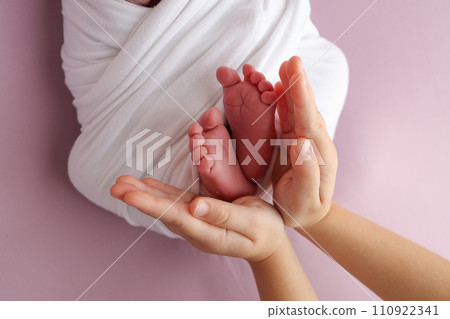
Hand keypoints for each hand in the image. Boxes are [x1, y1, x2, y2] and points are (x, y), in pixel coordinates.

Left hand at [110, 176, 285, 262]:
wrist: (268, 243)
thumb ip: (225, 216)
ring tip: (122, 184)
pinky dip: (160, 192)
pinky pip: (176, 202)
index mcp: (209, 234)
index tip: (131, 195)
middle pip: (164, 212)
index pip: (176, 217)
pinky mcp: (199, 214)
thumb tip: (196, 206)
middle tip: (116, 186)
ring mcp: (197, 223)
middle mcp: (197, 230)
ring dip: (144, 194)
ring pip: (166, 206)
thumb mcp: (252, 222)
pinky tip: (147, 185)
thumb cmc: (264, 231)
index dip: (152, 205)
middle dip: (140, 199)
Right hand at [272, 56, 337, 227]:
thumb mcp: (304, 199)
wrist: (307, 214)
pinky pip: (288, 117)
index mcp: (317, 154)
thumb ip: (307, 174)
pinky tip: (278, 88)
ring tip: (286, 67)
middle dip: (298, 83)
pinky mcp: (293, 141)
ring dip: (291, 87)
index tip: (296, 73)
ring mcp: (303, 140)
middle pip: (305, 108)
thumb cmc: (303, 209)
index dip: (302, 95)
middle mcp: (312, 142)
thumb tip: (300, 144)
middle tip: (291, 60)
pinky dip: (283, 100)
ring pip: (296, 109)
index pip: (308, 120)